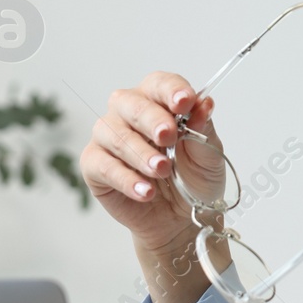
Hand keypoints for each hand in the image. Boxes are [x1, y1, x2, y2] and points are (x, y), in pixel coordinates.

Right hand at [79, 71, 224, 254]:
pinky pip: (103, 166)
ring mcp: (108, 139)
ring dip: (140, 153)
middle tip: (168, 136)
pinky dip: (126, 179)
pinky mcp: (94, 166)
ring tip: (161, 170)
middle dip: (151, 119)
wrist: (181, 218)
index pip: (160, 84)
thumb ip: (204, 129)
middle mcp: (128, 114)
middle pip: (131, 104)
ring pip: (115, 135)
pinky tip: (145, 191)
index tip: (185, 102)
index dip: (171, 90)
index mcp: (158, 103)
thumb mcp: (208, 155)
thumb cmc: (193, 180)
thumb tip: (205, 104)